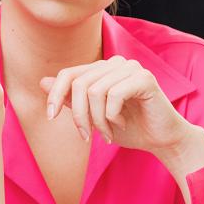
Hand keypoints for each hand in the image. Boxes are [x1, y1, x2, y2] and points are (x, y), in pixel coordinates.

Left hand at [40, 55, 197, 154]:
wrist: (161, 140)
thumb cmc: (130, 128)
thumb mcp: (93, 116)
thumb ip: (70, 99)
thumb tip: (42, 81)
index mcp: (102, 69)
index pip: (68, 74)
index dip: (55, 94)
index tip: (50, 117)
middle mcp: (116, 63)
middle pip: (79, 84)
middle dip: (79, 115)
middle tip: (87, 136)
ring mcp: (131, 68)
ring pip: (95, 91)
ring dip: (98, 120)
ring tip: (107, 133)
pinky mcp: (144, 78)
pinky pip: (114, 95)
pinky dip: (112, 116)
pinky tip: (121, 123)